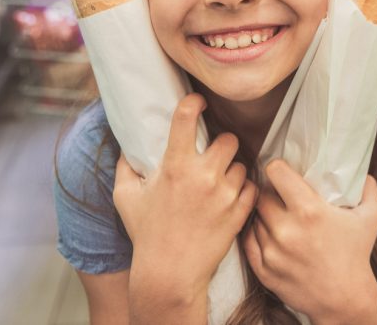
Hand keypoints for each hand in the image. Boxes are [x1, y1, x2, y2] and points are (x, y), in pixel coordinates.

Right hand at [113, 93, 257, 304]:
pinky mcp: (238, 212)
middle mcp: (202, 176)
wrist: (169, 274)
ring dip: (231, 169)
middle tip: (212, 154)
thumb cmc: (145, 234)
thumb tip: (127, 146)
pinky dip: (242, 189)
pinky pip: (251, 187)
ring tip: (219, 181)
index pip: (186, 116)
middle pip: (227, 138)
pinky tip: (229, 196)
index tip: (198, 102)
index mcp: (174, 166)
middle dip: (220, 143)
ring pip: (240, 164)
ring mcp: (224, 194)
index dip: (194, 102)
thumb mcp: (125, 197)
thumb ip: (125, 167)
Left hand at [243, 161, 376, 323]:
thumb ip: (368, 189)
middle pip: (261, 195)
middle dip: (269, 192)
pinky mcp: (264, 270)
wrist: (345, 301)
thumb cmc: (357, 256)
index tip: (281, 172)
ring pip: (255, 218)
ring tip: (277, 216)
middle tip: (278, 194)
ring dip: (263, 215)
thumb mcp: (372, 218)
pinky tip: (269, 233)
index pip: (275, 172)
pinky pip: (248, 241)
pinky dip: (257, 235)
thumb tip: (363, 173)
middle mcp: (286, 230)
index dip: (277, 168)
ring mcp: (272, 252)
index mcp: (310, 211)